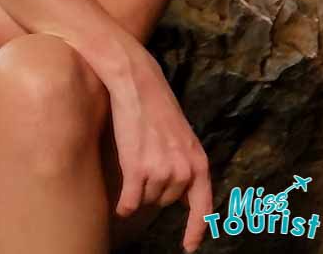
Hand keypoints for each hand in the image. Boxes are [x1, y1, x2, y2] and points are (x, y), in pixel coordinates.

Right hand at [104, 38, 213, 252]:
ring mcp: (160, 171)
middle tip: (145, 163)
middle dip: (155, 190)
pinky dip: (126, 205)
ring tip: (133, 161)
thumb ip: (186, 166)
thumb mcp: (183, 138)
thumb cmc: (156, 107)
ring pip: (148, 199)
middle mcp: (183, 171)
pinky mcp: (137, 168)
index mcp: (199, 163)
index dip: (195, 229)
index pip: (202, 206)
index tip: (189, 246)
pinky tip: (121, 207)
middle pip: (167, 201)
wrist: (137, 85)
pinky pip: (132, 200)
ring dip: (139, 190)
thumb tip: (184, 197)